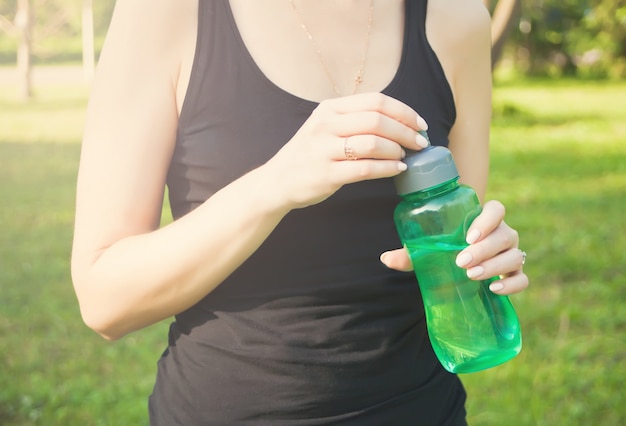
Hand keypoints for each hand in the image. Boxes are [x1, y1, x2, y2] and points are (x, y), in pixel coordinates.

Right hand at [264, 93, 429, 209]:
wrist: (278, 181)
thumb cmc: (310, 154)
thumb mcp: (326, 126)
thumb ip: (355, 120)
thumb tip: (399, 123)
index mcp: (329, 108)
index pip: (375, 101)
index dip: (403, 111)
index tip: (419, 124)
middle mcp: (325, 125)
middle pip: (377, 120)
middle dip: (405, 131)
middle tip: (420, 143)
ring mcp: (324, 150)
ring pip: (373, 143)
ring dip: (396, 150)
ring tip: (405, 156)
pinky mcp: (327, 174)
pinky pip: (365, 169)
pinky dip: (387, 168)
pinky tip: (397, 169)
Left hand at [380, 200, 528, 294]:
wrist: (458, 273)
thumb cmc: (444, 253)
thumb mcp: (426, 251)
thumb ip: (410, 252)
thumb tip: (386, 258)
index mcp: (483, 220)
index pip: (496, 209)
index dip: (487, 220)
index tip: (468, 235)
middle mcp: (502, 234)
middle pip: (505, 234)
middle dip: (484, 248)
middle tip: (461, 261)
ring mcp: (511, 254)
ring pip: (514, 256)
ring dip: (495, 266)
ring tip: (472, 275)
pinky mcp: (514, 275)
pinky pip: (522, 279)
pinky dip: (512, 284)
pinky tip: (494, 289)